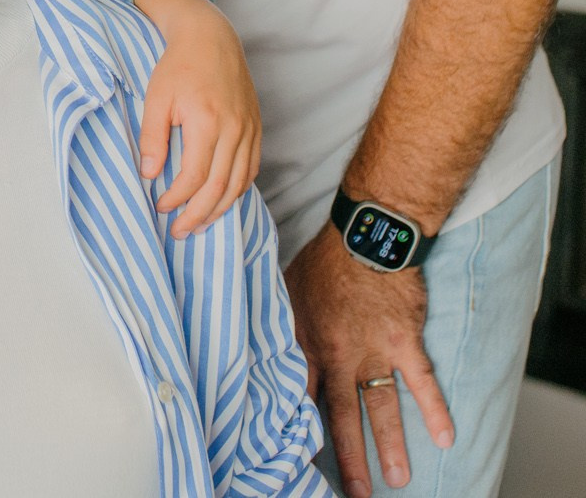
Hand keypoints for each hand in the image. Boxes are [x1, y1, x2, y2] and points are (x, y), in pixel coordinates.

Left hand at [131, 0, 260, 236]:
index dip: (177, 198)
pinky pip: (251, 168)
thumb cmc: (178, 66)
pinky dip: (237, 189)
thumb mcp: (156, 98)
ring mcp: (249, 130)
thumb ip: (153, 137)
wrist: (211, 39)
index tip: (160, 207)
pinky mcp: (255, 128)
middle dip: (198, 214)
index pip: (195, 176)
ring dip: (220, 209)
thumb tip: (150, 174)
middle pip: (220, 187)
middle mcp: (235, 130)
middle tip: (180, 231)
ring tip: (200, 224)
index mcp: (208, 122)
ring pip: (239, 182)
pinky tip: (222, 200)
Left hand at [285, 225, 452, 495]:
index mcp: (306, 343)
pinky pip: (423, 381)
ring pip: (382, 405)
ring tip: (397, 478)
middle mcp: (339, 354)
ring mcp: (374, 350)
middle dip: (348, 455)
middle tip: (354, 490)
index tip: (298, 458)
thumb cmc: (322, 261)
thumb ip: (280, 327)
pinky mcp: (405, 341)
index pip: (301, 395)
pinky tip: (446, 437)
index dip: (300, 427)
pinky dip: (436, 409)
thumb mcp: (285, 293)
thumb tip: (262, 349)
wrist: (365, 236)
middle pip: (341, 413)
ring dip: (390, 443)